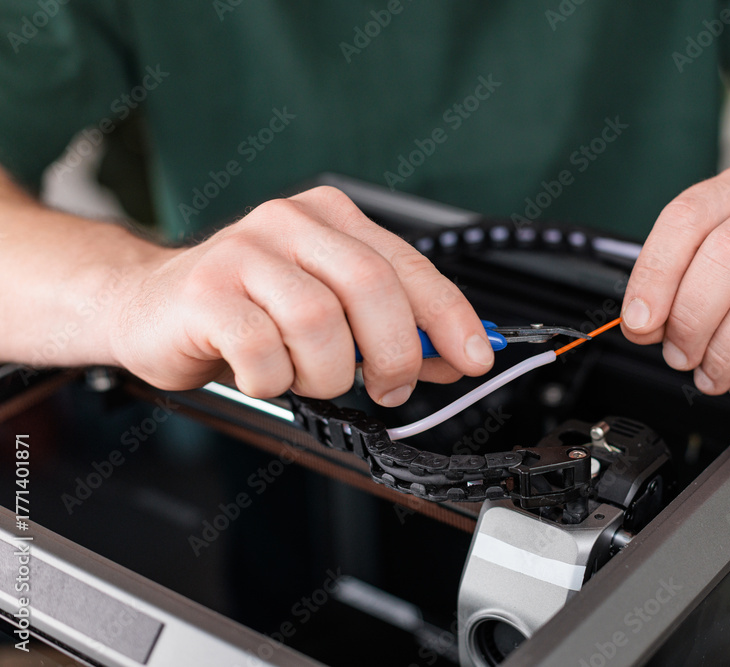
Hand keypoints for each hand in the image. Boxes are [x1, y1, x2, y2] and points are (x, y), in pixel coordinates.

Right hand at [108, 186, 493, 403]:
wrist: (146, 306)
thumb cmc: (247, 311)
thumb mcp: (330, 314)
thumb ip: (391, 329)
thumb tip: (455, 355)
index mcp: (330, 218)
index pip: (409, 264)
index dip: (450, 316)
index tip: (476, 357)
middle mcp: (289, 222)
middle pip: (371, 287)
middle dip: (394, 353)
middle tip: (388, 388)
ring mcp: (243, 251)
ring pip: (320, 324)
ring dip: (325, 372)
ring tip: (305, 375)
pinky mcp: (205, 291)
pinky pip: (264, 350)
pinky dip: (275, 379)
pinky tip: (262, 373)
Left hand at [621, 158, 729, 398]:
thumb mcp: (722, 253)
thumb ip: (677, 279)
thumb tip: (642, 322)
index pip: (687, 218)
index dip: (653, 274)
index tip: (638, 320)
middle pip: (724, 256)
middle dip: (689, 318)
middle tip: (678, 354)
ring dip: (721, 352)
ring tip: (709, 372)